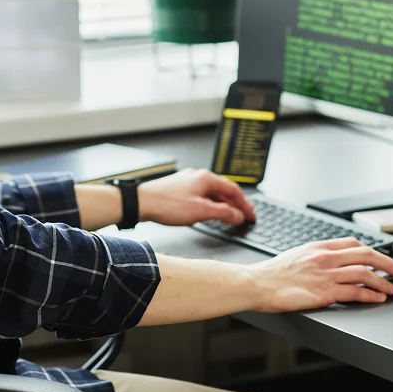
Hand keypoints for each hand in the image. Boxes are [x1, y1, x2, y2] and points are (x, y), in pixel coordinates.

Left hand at [138, 168, 254, 226]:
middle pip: (223, 189)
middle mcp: (198, 176)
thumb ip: (223, 213)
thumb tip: (238, 215)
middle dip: (235, 203)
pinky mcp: (178, 187)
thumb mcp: (201, 211)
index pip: (234, 190)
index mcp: (206, 178)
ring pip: (212, 192)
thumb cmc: (167, 204)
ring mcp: (188, 180)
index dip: (245, 204)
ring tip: (229, 215)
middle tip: (244, 215)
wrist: (141, 202)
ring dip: (222, 203)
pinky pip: (201, 194)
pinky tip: (207, 212)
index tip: (251, 215)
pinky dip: (210, 203)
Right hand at [249, 237, 392, 310]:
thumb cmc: (272, 273)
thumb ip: (314, 256)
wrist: (258, 283)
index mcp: (318, 247)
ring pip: (365, 273)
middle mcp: (325, 257)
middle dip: (386, 262)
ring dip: (383, 281)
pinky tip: (378, 298)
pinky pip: (356, 292)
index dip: (371, 249)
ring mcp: (326, 274)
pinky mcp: (325, 292)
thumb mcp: (296, 255)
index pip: (352, 243)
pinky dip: (371, 295)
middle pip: (365, 254)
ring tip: (390, 288)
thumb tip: (328, 261)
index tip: (379, 256)